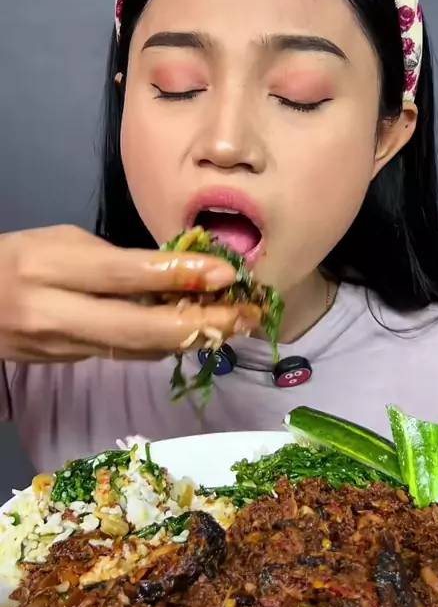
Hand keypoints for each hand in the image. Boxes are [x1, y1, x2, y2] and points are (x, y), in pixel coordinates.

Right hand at [0, 226, 258, 362]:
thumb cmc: (20, 260)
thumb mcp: (61, 243)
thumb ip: (113, 260)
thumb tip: (173, 274)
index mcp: (48, 268)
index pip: (122, 274)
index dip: (177, 275)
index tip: (226, 273)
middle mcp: (54, 314)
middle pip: (136, 329)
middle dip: (198, 324)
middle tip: (246, 317)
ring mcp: (61, 347)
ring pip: (136, 350)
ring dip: (189, 339)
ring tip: (235, 326)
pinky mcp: (70, 364)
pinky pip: (125, 355)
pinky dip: (163, 345)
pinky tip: (194, 334)